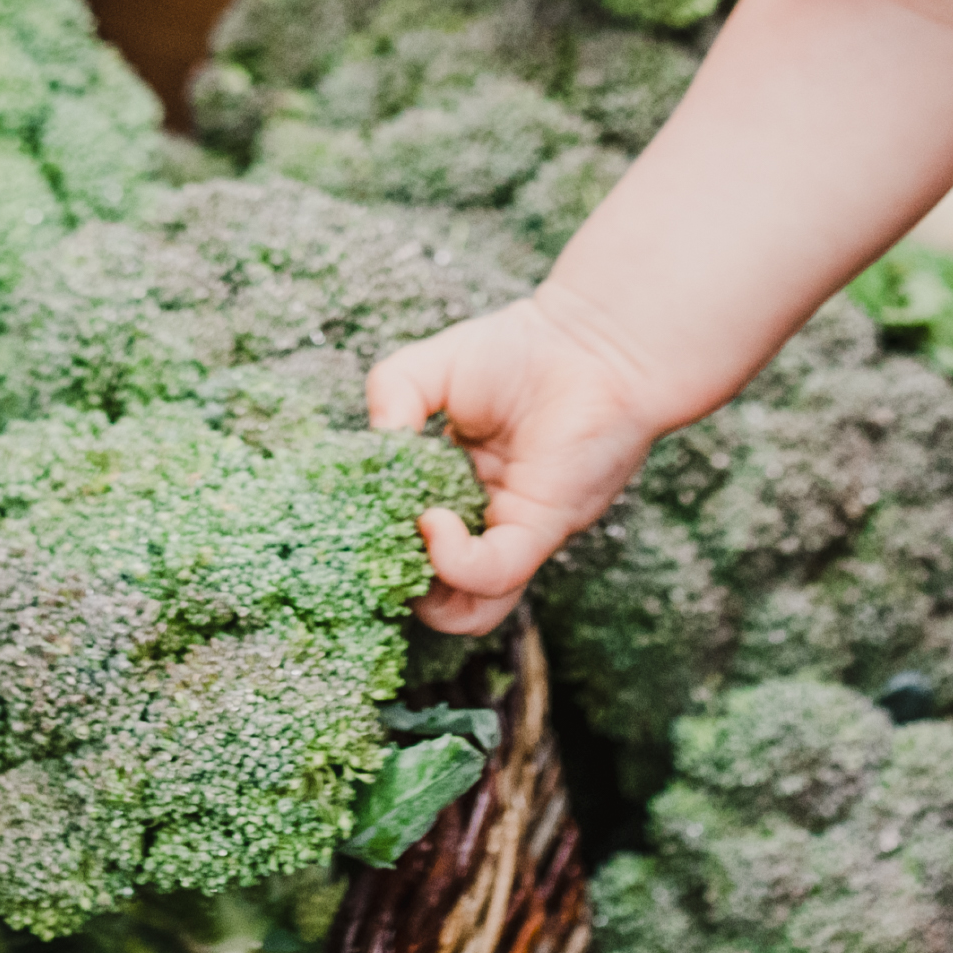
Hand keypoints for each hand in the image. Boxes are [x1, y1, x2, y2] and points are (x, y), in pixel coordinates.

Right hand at [366, 291, 669, 635]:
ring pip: (469, 610)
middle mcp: (486, 522)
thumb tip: (377, 444)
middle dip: (398, 583)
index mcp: (458, 490)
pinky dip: (454, 561)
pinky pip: (495, 573)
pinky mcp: (542, 529)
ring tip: (408, 539)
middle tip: (376, 544)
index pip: (412, 545)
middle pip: (436, 593)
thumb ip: (391, 394)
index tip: (356, 516)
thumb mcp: (431, 367)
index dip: (380, 542)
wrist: (596, 342)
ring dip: (426, 593)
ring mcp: (514, 532)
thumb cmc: (524, 351)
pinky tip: (433, 521)